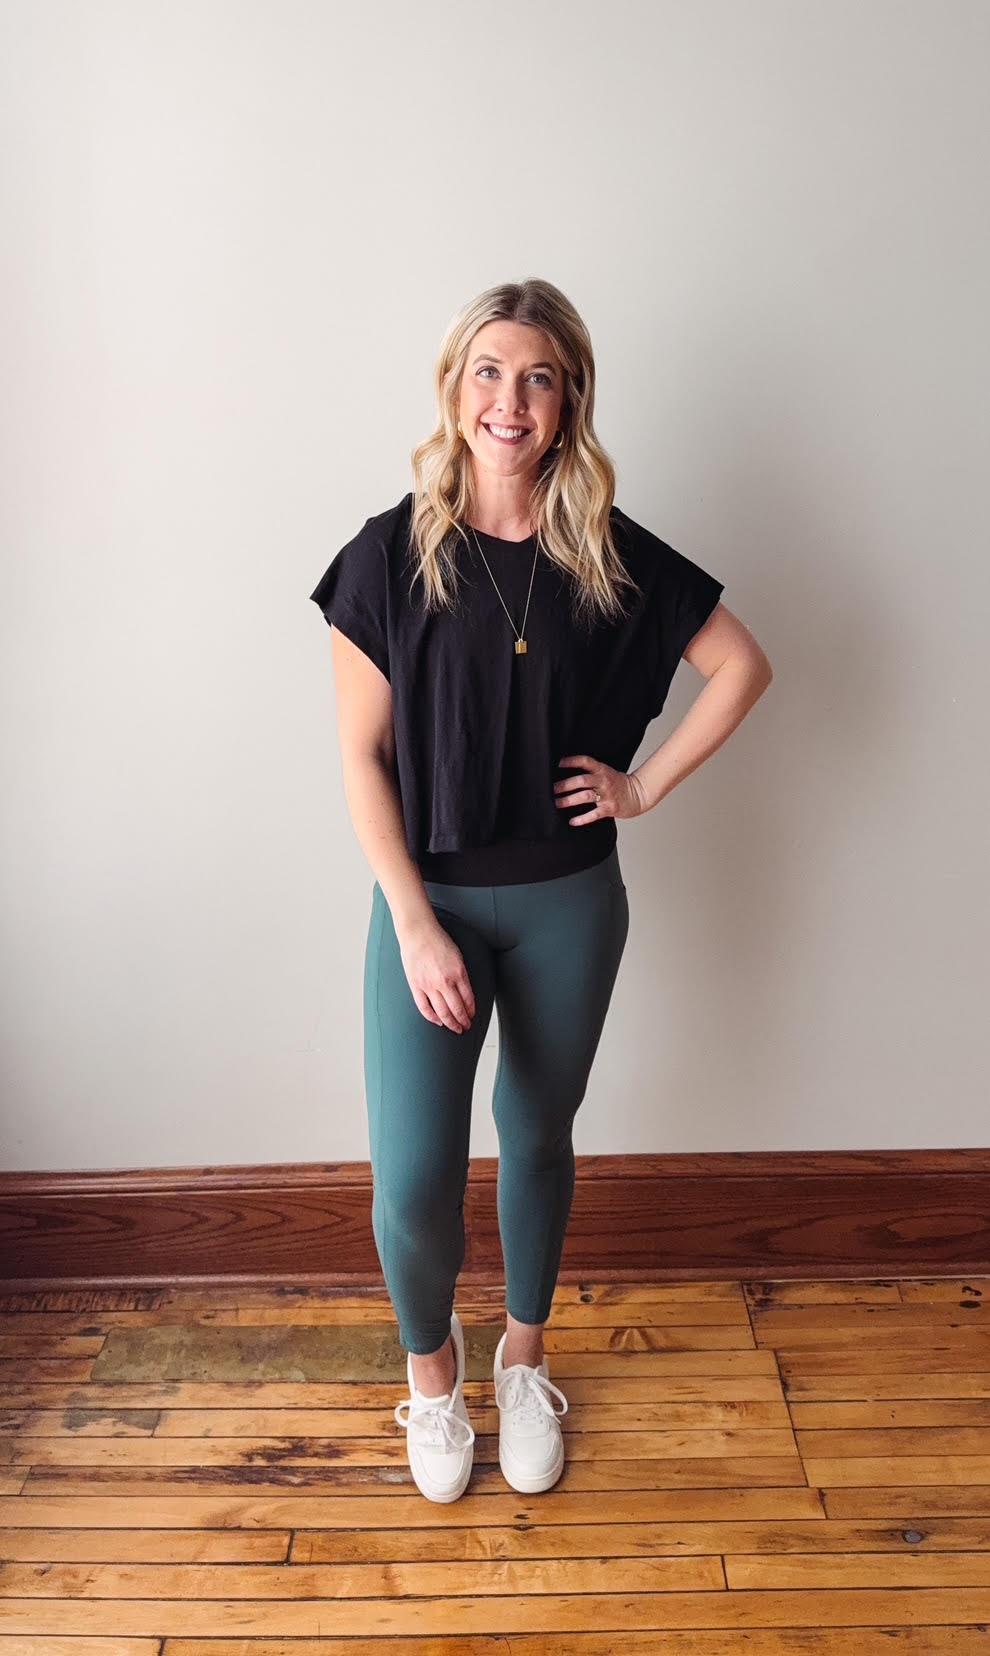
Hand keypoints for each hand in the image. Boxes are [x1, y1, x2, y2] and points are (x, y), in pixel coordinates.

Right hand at [396, 916, 475, 1032]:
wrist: (418, 932)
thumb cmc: (438, 941)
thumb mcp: (458, 956)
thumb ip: (462, 975)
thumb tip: (465, 993)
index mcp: (458, 973)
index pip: (468, 999)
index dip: (471, 1011)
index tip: (472, 1016)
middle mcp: (444, 981)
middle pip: (457, 1009)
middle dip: (463, 1021)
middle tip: (466, 1027)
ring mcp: (429, 985)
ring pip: (442, 1012)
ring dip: (450, 1023)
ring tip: (455, 1029)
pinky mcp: (416, 985)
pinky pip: (424, 1007)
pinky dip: (432, 1017)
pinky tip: (438, 1022)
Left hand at [554, 754, 647, 824]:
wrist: (638, 794)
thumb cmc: (619, 784)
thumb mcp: (606, 772)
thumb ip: (591, 773)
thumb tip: (568, 776)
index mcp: (602, 770)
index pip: (586, 762)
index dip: (572, 761)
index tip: (559, 763)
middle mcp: (603, 781)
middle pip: (582, 780)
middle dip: (565, 785)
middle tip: (553, 789)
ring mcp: (607, 795)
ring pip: (585, 796)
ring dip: (569, 800)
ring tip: (557, 803)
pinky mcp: (609, 808)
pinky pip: (594, 814)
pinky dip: (582, 819)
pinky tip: (573, 821)